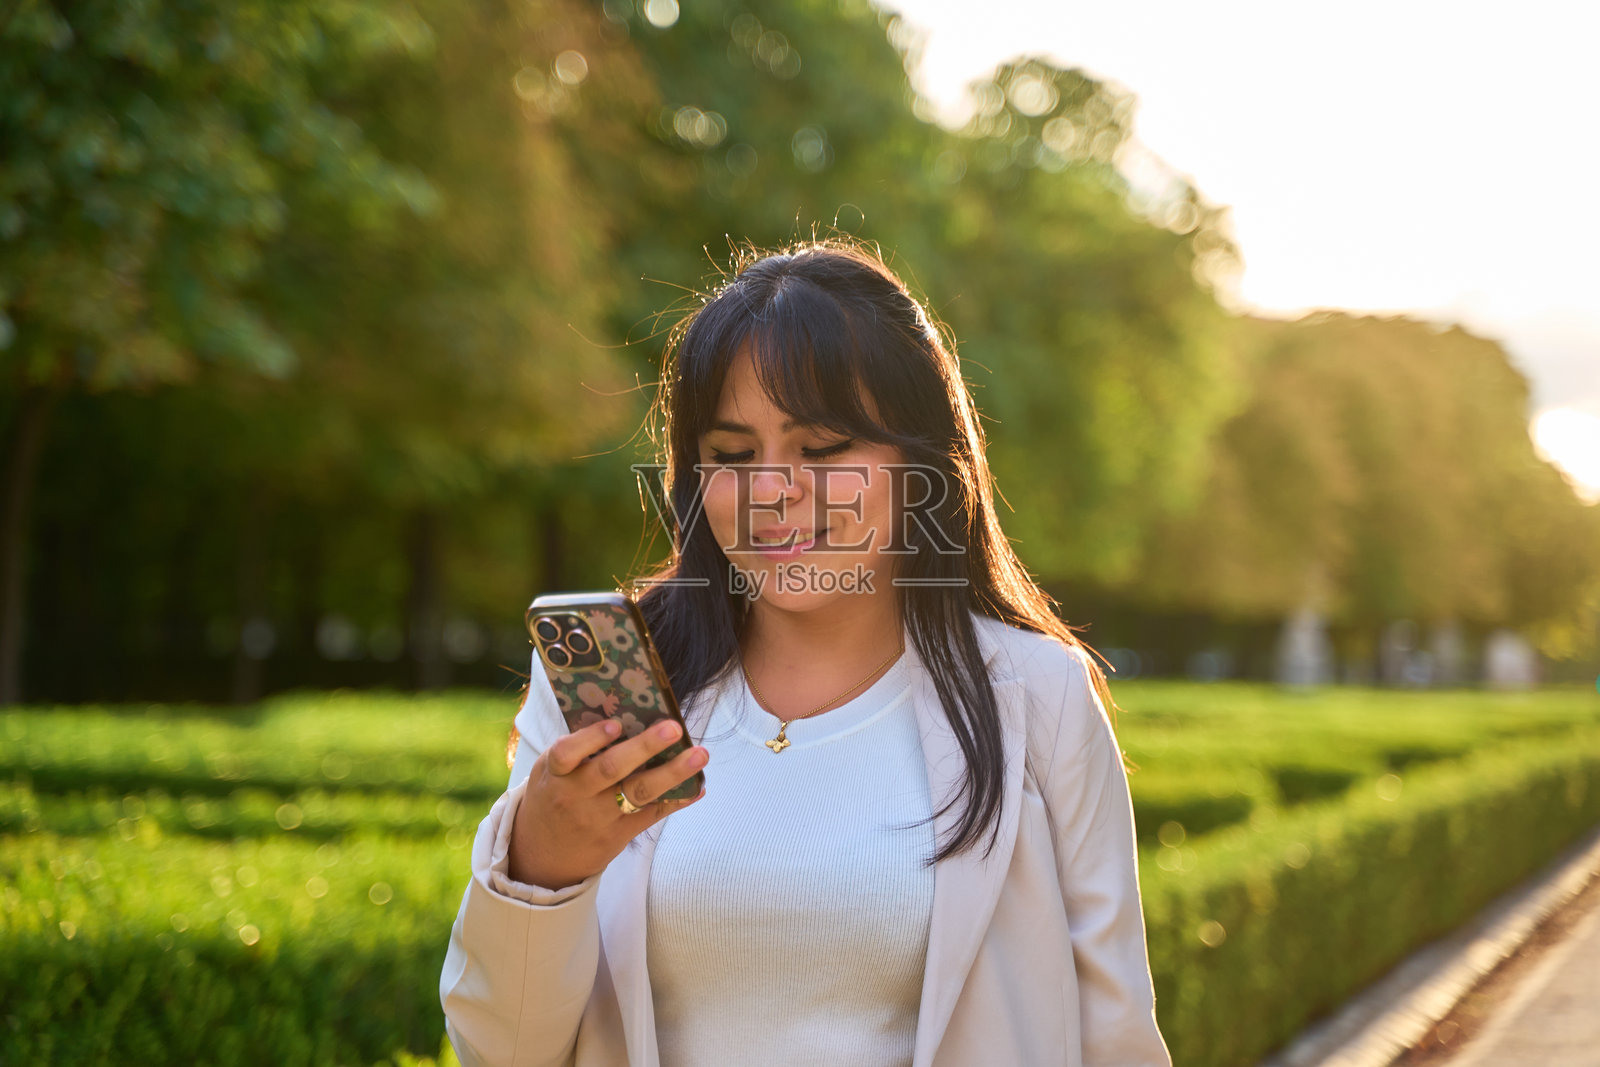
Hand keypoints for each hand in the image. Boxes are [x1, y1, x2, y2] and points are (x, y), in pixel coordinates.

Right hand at [508, 718, 706, 890]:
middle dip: (645, 747)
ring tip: (699, 755)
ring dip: (672, 773)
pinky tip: (697, 786)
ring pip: (639, 793)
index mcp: (555, 773)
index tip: (616, 723)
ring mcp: (599, 818)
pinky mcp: (618, 835)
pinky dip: (676, 800)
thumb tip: (623, 713)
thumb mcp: (550, 772)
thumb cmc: (553, 797)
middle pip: (612, 769)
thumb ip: (577, 749)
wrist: (543, 856)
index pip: (567, 753)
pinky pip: (651, 815)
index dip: (591, 738)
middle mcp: (577, 795)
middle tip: (673, 728)